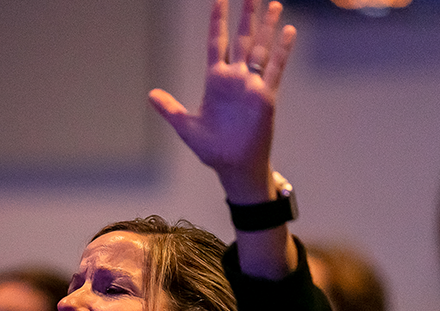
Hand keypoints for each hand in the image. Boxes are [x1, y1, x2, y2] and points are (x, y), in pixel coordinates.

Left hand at [149, 0, 295, 201]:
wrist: (234, 166)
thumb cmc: (212, 149)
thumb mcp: (186, 126)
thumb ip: (170, 109)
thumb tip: (151, 94)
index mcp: (216, 81)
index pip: (217, 42)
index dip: (218, 21)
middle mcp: (236, 78)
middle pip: (242, 39)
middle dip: (247, 16)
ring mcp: (253, 85)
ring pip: (261, 49)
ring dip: (267, 27)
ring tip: (274, 3)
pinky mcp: (266, 97)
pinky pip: (275, 69)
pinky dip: (282, 51)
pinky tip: (288, 32)